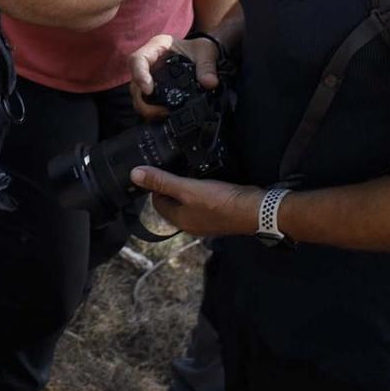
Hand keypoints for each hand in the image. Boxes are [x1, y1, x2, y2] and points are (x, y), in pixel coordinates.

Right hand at [126, 33, 222, 118]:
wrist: (200, 54)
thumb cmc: (198, 48)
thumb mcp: (205, 51)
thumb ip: (207, 66)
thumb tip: (209, 83)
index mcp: (156, 47)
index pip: (137, 60)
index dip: (139, 75)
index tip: (148, 90)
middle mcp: (149, 63)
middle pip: (134, 83)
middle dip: (144, 101)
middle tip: (162, 111)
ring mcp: (149, 78)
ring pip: (138, 96)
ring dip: (148, 109)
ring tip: (166, 115)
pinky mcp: (154, 90)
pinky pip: (147, 103)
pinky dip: (153, 112)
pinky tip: (166, 115)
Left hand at [131, 167, 263, 238]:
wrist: (255, 210)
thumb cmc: (221, 202)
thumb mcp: (187, 188)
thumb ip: (161, 181)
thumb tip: (134, 175)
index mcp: (179, 220)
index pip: (157, 203)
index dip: (155, 185)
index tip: (158, 169)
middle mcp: (191, 223)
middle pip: (172, 203)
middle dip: (170, 185)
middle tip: (173, 166)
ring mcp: (207, 220)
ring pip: (188, 201)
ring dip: (187, 186)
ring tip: (189, 170)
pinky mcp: (220, 213)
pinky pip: (203, 201)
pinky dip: (202, 190)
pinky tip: (207, 179)